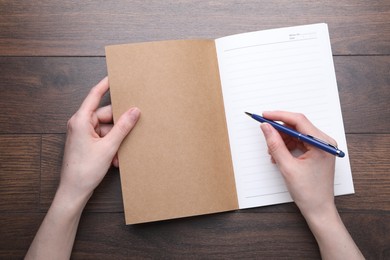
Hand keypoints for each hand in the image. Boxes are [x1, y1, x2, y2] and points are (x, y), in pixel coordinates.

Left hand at [58, 77, 139, 203]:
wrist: (74, 191)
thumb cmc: (85, 170)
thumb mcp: (109, 147)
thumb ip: (123, 127)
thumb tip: (135, 111)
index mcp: (81, 120)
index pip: (95, 95)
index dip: (105, 84)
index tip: (115, 76)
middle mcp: (80, 124)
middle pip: (105, 115)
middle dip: (119, 125)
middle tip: (133, 128)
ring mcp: (83, 134)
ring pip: (106, 128)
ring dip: (116, 140)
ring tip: (120, 153)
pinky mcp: (86, 143)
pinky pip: (103, 138)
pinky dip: (111, 146)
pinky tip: (115, 158)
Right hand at [259, 111, 335, 218]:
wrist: (318, 209)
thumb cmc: (309, 192)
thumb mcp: (287, 167)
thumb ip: (275, 144)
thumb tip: (266, 128)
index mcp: (322, 143)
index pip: (299, 120)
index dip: (279, 116)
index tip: (265, 115)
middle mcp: (324, 142)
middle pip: (297, 126)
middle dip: (279, 130)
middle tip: (264, 131)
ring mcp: (321, 146)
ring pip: (296, 134)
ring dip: (282, 140)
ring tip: (272, 152)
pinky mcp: (317, 151)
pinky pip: (299, 141)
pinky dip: (287, 146)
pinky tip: (279, 155)